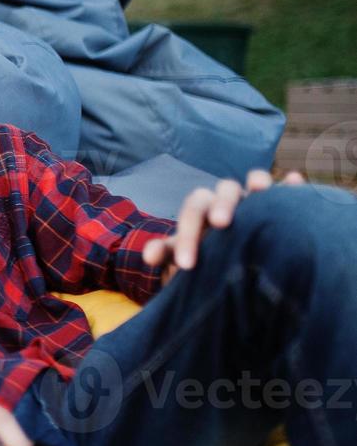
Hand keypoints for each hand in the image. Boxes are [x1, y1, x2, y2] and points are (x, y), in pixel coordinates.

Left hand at [142, 168, 304, 279]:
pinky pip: (286, 190)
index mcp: (201, 208)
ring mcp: (254, 198)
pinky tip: (296, 181)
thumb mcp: (184, 255)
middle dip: (222, 205)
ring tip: (261, 189)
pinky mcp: (279, 204)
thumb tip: (148, 256)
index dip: (187, 236)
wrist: (228, 256)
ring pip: (254, 180)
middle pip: (223, 192)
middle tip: (221, 223)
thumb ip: (168, 252)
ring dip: (257, 182)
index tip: (187, 264)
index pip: (192, 213)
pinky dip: (291, 185)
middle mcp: (227, 198)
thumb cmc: (204, 255)